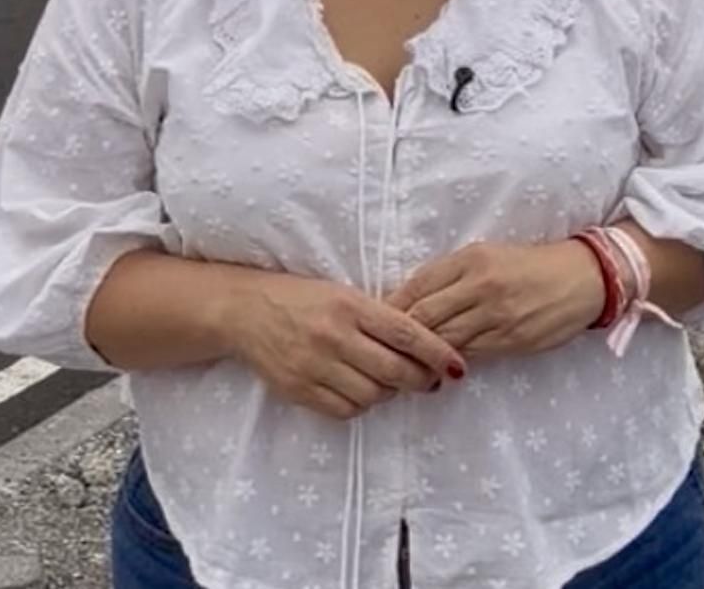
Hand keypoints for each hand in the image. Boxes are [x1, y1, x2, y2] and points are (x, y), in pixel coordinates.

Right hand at [224, 273, 465, 421]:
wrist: (246, 311)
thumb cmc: (301, 297)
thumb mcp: (342, 293)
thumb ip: (377, 317)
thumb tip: (420, 346)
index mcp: (350, 305)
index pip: (406, 333)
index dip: (437, 352)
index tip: (457, 366)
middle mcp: (334, 336)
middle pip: (394, 370)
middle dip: (421, 381)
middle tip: (431, 381)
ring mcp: (315, 366)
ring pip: (372, 395)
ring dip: (388, 393)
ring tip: (389, 382)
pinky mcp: (299, 390)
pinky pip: (345, 410)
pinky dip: (360, 405)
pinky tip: (361, 390)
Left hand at [388, 241, 606, 360]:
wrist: (582, 278)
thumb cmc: (529, 264)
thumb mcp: (488, 257)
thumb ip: (453, 276)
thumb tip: (413, 301)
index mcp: (471, 259)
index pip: (419, 285)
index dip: (393, 306)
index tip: (375, 321)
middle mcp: (480, 285)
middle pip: (425, 316)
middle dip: (401, 337)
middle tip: (382, 351)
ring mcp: (496, 315)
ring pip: (445, 340)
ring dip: (422, 356)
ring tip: (403, 367)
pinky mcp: (511, 340)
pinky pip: (471, 354)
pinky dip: (451, 362)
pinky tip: (438, 369)